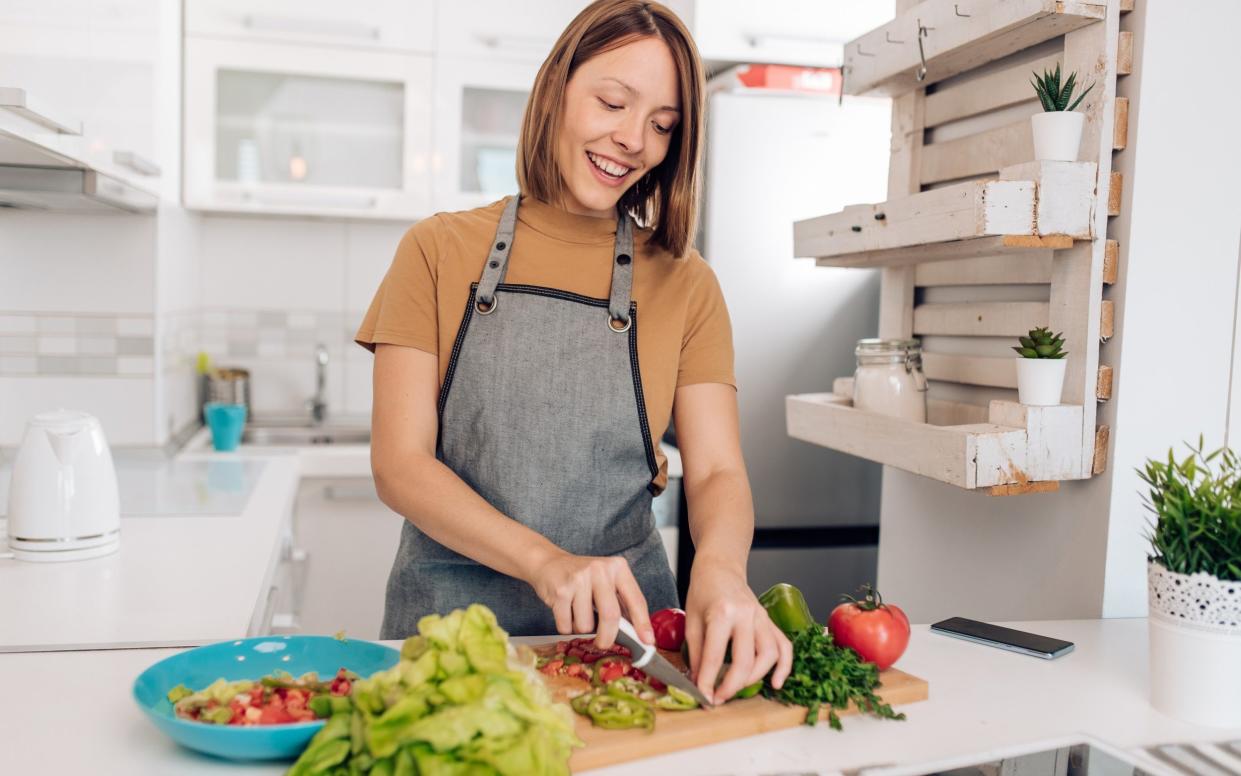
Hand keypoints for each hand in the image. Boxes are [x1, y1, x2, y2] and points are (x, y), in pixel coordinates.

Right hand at [527, 552, 654, 648]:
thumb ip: (621, 602)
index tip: (647, 641)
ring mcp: (579, 579)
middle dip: (608, 637)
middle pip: (611, 616)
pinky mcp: (561, 590)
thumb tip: (636, 634)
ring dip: (581, 629)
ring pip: (586, 625)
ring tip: (577, 614)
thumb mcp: (606, 581)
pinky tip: (564, 611)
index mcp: (617, 568)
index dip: (642, 624)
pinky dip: (566, 627)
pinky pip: (566, 625)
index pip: (636, 600)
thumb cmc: (582, 577)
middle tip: (603, 644)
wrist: (548, 562)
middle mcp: (600, 570)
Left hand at [685, 563, 792, 704]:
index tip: (703, 698)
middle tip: (718, 698)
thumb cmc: (703, 591)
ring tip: (738, 689)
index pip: (714, 656)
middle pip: (745, 660)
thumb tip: (700, 683)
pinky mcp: (770, 621)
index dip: (708, 682)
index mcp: (722, 613)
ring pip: (769, 655)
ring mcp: (762, 617)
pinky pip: (784, 646)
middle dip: (732, 686)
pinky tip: (776, 683)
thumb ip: (697, 653)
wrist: (720, 568)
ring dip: (755, 678)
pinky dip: (784, 667)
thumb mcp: (691, 621)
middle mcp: (746, 615)